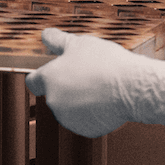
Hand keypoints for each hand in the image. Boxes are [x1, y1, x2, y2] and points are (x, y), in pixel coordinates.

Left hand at [25, 29, 164, 137]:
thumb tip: (45, 35)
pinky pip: (85, 120)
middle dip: (68, 86)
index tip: (53, 73)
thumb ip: (58, 40)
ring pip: (70, 108)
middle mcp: (54, 100)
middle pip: (55, 93)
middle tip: (88, 74)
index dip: (42, 76)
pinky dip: (93, 113)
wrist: (131, 87)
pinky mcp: (85, 130)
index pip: (33, 81)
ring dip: (80, 100)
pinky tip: (106, 100)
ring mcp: (69, 118)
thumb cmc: (106, 63)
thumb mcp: (81, 43)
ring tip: (100, 86)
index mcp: (50, 78)